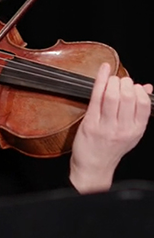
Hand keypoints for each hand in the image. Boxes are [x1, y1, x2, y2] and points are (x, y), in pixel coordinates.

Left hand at [70, 62, 151, 192]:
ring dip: (113, 81)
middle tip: (121, 81)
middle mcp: (122, 128)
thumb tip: (147, 87)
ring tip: (112, 80)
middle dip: (125, 82)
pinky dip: (100, 80)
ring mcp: (105, 126)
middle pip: (128, 96)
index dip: (139, 89)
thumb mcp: (132, 131)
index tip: (133, 86)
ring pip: (112, 96)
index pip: (144, 103)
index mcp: (136, 129)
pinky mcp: (90, 123)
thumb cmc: (112, 148)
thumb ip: (139, 110)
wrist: (93, 166)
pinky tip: (103, 70)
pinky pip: (96, 97)